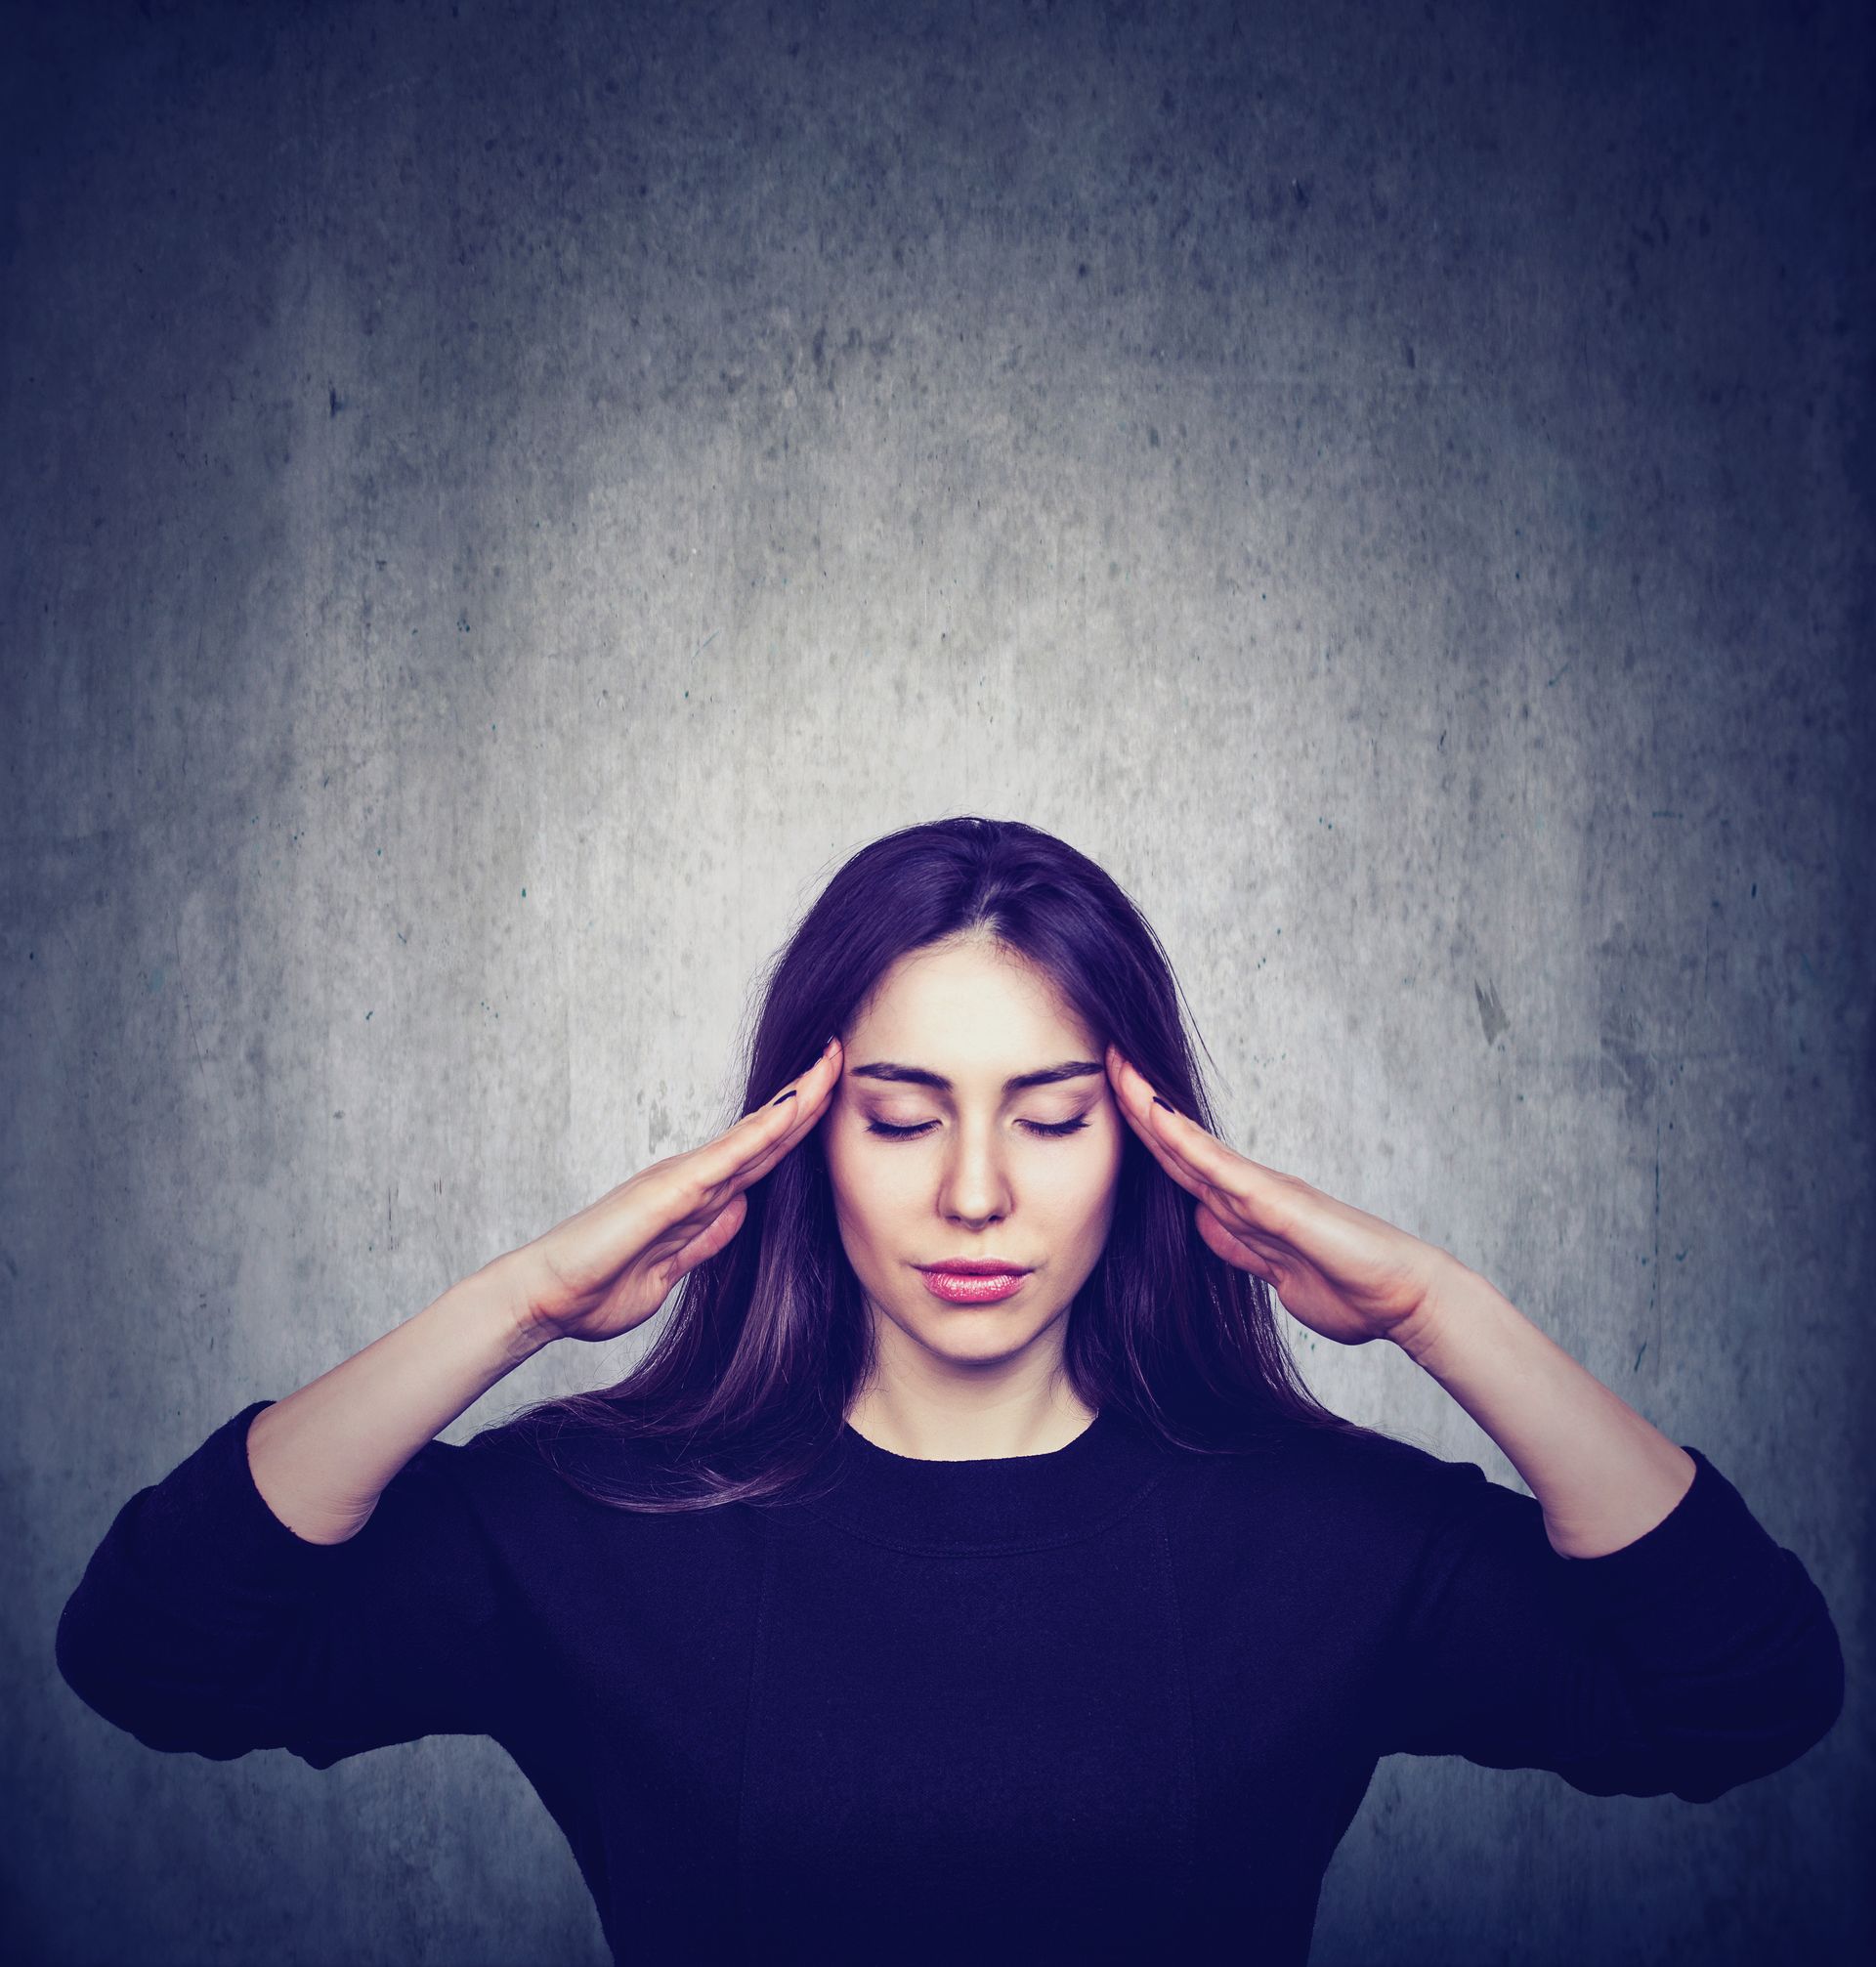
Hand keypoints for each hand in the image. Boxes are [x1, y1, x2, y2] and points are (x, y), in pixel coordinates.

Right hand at [506, 1036, 843, 1344]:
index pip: (762, 1157)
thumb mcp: (669, 1270)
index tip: (832, 1099)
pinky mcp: (671, 1190)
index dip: (799, 1128)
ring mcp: (683, 1180)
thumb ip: (703, 1242)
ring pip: (756, 1133)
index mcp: (697, 1199)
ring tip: (831, 1061)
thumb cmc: (597, 1287)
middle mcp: (694, 1180)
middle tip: (842, 1056)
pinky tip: (795, 1106)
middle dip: (809, 1098)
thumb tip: (737, 1214)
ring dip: (798, 1098)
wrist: (547, 1298)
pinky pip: (728, 1155)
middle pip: (767, 1135)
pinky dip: (764, 1129)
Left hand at [1105, 1045, 1459, 1347]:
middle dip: (1136, 1104)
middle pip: (1176, 1142)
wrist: (1403, 1297)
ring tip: (1116, 1063)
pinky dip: (1183, 1140)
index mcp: (1246, 1207)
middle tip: (1104, 1059)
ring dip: (1149, 1105)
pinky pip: (1219, 1167)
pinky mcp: (1276, 1202)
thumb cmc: (1350, 1287)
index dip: (1144, 1135)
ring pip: (1189, 1143)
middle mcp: (1249, 1190)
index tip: (1112, 1103)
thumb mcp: (1274, 1272)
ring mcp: (1261, 1191)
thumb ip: (1239, 1246)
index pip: (1180, 1165)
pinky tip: (1153, 1114)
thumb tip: (1204, 1222)